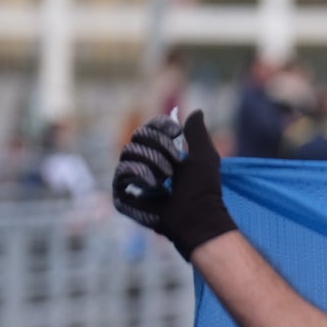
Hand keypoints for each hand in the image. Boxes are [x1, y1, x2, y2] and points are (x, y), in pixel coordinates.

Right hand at [112, 110, 236, 259]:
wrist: (197, 215)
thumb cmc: (204, 189)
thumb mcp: (204, 156)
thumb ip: (197, 133)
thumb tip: (196, 111)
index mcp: (162, 154)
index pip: (150, 128)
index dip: (159, 126)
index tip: (175, 131)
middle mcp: (145, 164)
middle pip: (138, 136)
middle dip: (159, 146)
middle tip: (174, 162)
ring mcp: (133, 179)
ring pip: (128, 152)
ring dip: (152, 162)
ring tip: (166, 178)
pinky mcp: (124, 194)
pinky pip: (122, 172)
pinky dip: (139, 174)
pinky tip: (153, 185)